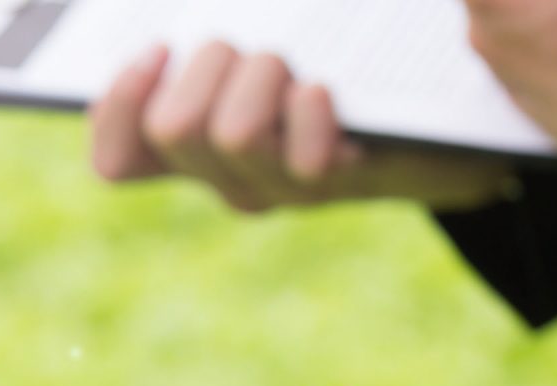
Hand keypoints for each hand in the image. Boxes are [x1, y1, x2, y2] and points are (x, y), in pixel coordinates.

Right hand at [89, 41, 513, 212]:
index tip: (157, 48)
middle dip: (208, 64)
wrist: (440, 121)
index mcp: (196, 150)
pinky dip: (311, 106)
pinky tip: (326, 93)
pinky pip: (303, 155)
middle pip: (173, 129)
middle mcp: (228, 179)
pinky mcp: (336, 186)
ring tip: (294, 70)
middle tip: (253, 51)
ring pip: (231, 135)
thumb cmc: (339, 73)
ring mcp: (280, 188)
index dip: (117, 106)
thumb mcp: (258, 60)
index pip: (116, 161)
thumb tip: (174, 26)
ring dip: (262, 76)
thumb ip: (213, 54)